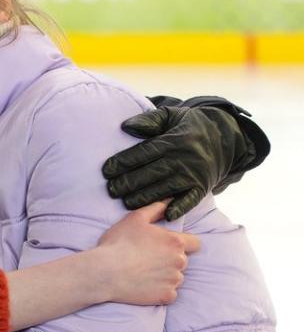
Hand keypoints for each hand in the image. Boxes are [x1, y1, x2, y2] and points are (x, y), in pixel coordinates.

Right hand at [96, 201, 199, 305]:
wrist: (105, 272)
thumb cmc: (118, 243)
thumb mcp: (135, 218)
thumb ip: (156, 208)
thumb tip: (169, 201)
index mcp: (175, 242)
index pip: (195, 242)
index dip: (183, 243)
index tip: (166, 245)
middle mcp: (180, 261)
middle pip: (182, 260)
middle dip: (169, 259)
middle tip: (147, 258)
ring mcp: (174, 280)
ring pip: (176, 277)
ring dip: (164, 275)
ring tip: (143, 272)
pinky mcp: (167, 296)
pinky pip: (169, 293)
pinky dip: (160, 290)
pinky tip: (144, 285)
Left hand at [103, 105, 249, 220]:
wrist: (224, 136)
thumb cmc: (188, 126)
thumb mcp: (170, 116)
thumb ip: (148, 120)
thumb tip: (125, 126)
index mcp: (173, 140)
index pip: (144, 152)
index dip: (124, 162)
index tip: (107, 170)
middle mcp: (183, 158)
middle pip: (152, 173)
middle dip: (129, 182)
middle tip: (111, 190)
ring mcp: (193, 174)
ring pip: (166, 188)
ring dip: (145, 197)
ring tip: (126, 202)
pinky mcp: (202, 187)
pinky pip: (190, 199)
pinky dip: (179, 207)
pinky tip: (166, 215)